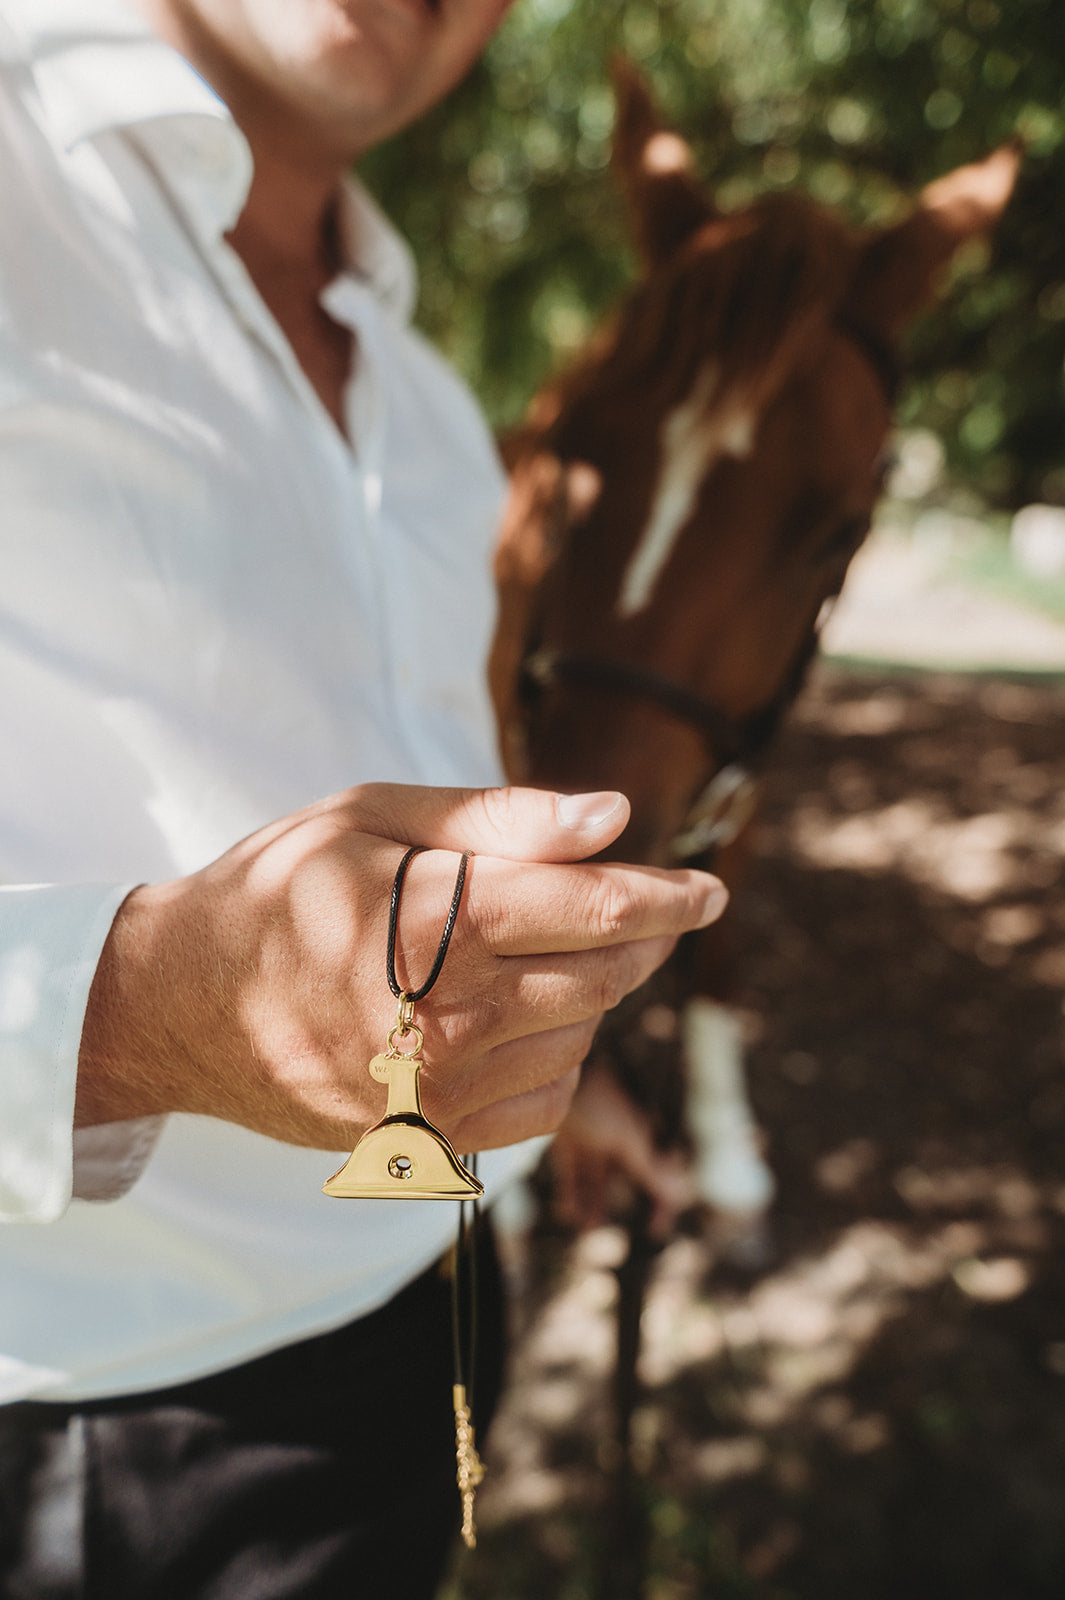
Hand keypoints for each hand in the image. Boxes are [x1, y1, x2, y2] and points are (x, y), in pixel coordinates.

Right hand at [76, 784, 726, 1151]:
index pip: (600, 908)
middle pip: (607, 976)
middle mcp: (449, 1019)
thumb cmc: (278, 890)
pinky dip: (558, 1056)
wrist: (180, 1005)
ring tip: (543, 954)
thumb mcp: (372, 818)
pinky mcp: (428, 1138)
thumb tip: (613, 816)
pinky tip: (519, 1019)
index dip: (669, 896)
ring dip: (592, 992)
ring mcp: (440, 1091)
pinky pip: (544, 1101)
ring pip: (581, 1038)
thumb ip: (497, 820)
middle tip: (646, 910)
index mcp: (439, 925)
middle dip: (643, 938)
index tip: (710, 890)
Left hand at [550, 1062, 696, 1239]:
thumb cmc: (594, 1098)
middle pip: (627, 1178)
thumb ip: (650, 1167)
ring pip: (597, 1179)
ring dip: (593, 1204)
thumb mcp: (625, 1137)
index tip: (656, 1229)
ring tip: (586, 1228)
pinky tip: (566, 1212)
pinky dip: (571, 1192)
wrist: (553, 1069)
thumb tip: (682, 1195)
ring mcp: (593, 1137)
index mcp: (640, 1134)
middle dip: (624, 1203)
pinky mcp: (568, 1137)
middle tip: (611, 1232)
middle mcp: (619, 1137)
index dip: (663, 1202)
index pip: (660, 1173)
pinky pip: (572, 1171)